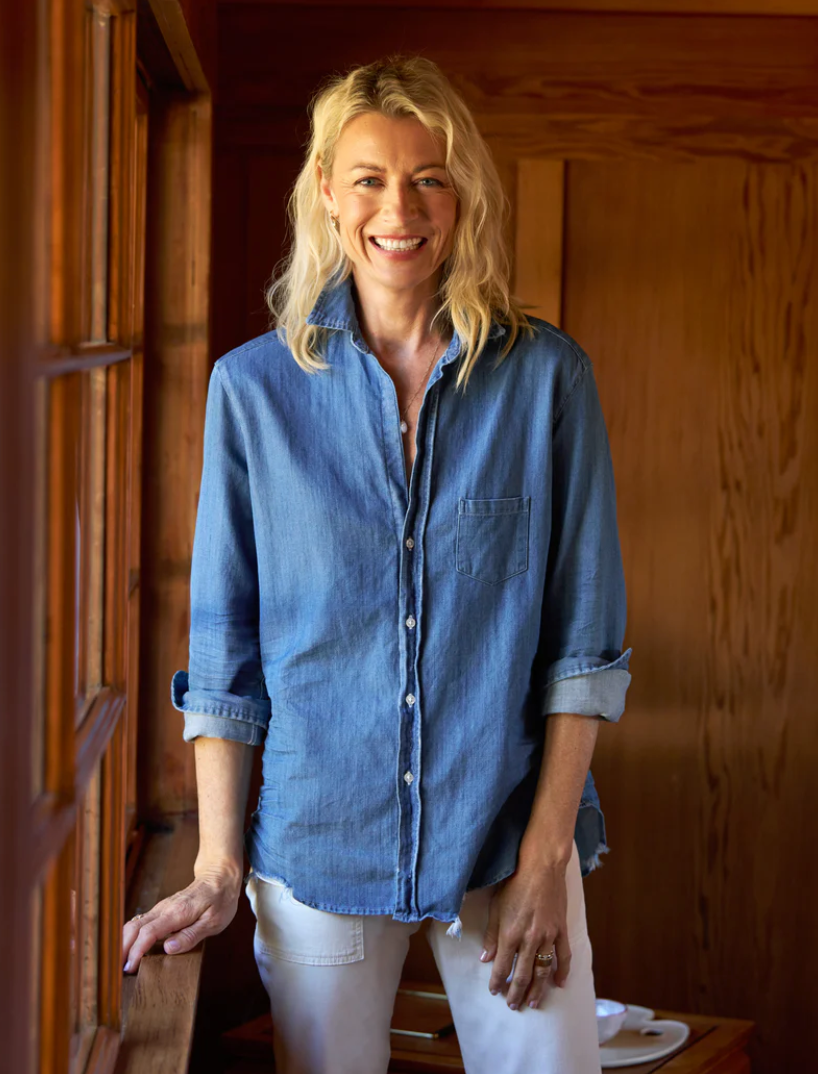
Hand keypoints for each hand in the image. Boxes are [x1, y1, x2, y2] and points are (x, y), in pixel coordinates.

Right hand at [122, 860, 243, 973]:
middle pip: (133, 927)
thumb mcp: (213, 922)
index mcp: (177, 913)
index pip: (148, 933)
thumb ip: (190, 936)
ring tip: (119, 963)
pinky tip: (130, 950)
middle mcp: (164, 909)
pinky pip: (141, 923)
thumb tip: (168, 949)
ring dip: (123, 943)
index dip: (136, 951)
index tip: (130, 968)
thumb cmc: (220, 899)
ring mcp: (161, 908)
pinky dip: (131, 937)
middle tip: (116, 970)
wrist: (220, 875)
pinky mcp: (162, 910)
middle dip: (121, 948)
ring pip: (134, 924)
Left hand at [480, 861, 571, 1010]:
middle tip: (513, 1005)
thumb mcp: (496, 907)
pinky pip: (563, 956)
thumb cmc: (514, 883)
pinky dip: (562, 972)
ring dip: (537, 988)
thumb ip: (492, 935)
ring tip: (533, 1002)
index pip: (503, 966)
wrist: (541, 867)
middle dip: (516, 992)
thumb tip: (485, 958)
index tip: (494, 991)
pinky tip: (559, 984)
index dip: (497, 981)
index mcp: (510, 933)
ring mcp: (548, 936)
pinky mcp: (561, 930)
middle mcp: (529, 939)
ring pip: (543, 970)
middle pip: (522, 973)